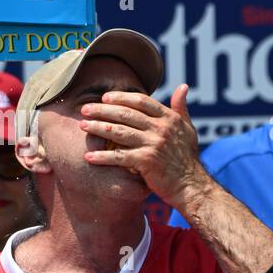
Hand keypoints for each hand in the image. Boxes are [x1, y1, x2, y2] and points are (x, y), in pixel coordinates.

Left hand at [78, 83, 207, 207]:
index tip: (105, 97)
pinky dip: (102, 157)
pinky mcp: (146, 161)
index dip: (121, 97)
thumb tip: (183, 86)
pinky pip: (119, 157)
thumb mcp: (188, 130)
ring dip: (97, 128)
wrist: (191, 186)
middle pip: (125, 114)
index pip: (141, 101)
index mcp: (169, 119)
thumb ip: (181, 108)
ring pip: (119, 132)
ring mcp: (153, 144)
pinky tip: (89, 156)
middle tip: (85, 109)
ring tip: (82, 126)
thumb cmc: (187, 158)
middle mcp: (161, 129)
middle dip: (102, 110)